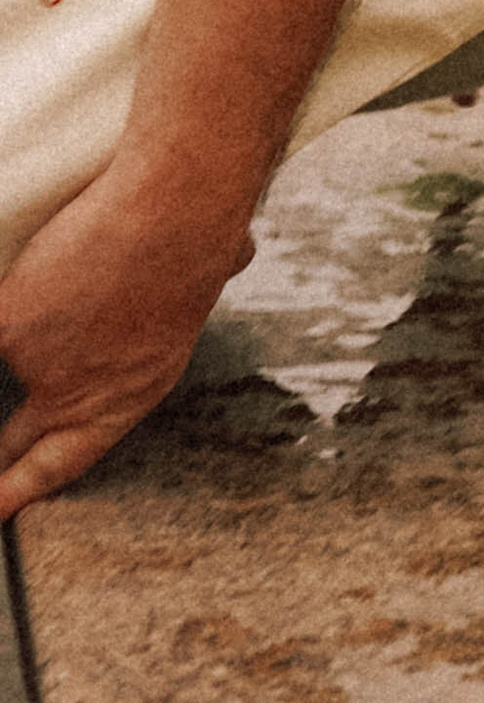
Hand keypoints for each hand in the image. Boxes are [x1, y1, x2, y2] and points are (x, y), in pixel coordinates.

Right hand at [0, 163, 251, 516]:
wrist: (174, 213)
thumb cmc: (204, 230)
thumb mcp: (214, 275)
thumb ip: (207, 280)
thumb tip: (240, 251)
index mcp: (130, 395)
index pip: (64, 461)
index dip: (23, 488)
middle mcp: (80, 396)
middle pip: (21, 437)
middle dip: (1, 449)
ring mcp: (39, 362)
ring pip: (11, 351)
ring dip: (25, 321)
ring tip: (53, 294)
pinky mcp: (11, 323)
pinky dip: (4, 307)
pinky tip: (12, 298)